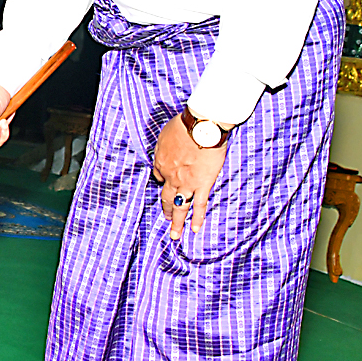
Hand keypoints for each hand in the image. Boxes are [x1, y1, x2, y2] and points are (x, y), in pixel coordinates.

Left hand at [150, 114, 228, 238]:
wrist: (200, 128)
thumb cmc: (184, 125)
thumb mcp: (167, 133)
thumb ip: (166, 145)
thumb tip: (168, 148)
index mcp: (161, 162)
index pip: (159, 175)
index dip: (163, 179)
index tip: (166, 181)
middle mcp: (170, 177)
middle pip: (166, 196)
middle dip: (165, 207)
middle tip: (164, 218)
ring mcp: (186, 183)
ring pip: (179, 207)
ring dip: (176, 222)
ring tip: (175, 234)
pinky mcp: (202, 185)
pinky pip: (198, 205)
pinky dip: (196, 218)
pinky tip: (194, 229)